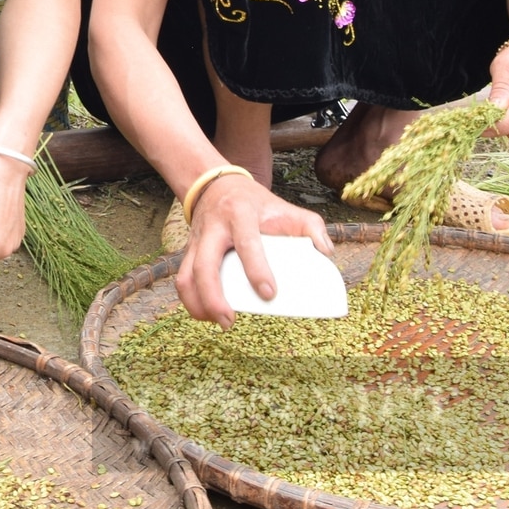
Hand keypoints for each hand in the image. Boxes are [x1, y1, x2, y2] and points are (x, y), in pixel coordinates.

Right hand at [175, 172, 331, 329]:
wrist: (217, 186)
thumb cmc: (256, 204)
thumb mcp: (285, 207)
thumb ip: (311, 227)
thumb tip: (326, 253)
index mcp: (240, 215)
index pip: (247, 243)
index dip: (257, 269)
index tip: (269, 294)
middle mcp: (214, 229)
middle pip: (204, 266)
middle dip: (213, 297)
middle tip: (229, 321)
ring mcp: (197, 242)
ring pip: (186, 277)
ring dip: (197, 304)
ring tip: (217, 322)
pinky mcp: (189, 253)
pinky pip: (183, 280)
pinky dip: (192, 301)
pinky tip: (207, 314)